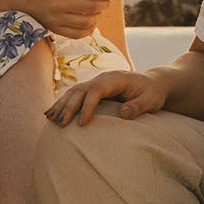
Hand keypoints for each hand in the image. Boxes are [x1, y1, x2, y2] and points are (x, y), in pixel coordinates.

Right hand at [11, 0, 112, 39]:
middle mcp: (58, 3)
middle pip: (91, 7)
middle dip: (104, 3)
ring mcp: (55, 18)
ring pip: (86, 22)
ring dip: (98, 16)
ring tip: (98, 10)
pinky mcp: (52, 28)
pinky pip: (76, 34)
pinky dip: (88, 30)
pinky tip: (90, 22)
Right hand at [47, 69, 168, 126]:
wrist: (153, 84)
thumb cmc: (153, 93)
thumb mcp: (152, 100)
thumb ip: (139, 106)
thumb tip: (124, 113)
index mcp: (115, 79)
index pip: (96, 90)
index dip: (88, 106)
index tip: (82, 124)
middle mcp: (102, 79)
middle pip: (81, 90)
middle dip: (69, 106)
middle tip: (60, 124)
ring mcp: (96, 83)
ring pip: (74, 92)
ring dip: (61, 105)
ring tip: (50, 120)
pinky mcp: (93, 90)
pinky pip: (74, 96)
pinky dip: (62, 105)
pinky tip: (51, 115)